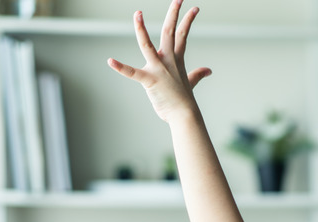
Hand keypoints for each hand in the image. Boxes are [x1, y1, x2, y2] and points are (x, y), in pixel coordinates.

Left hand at [107, 0, 210, 122]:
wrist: (184, 115)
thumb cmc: (183, 101)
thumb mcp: (190, 83)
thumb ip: (197, 74)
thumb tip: (208, 70)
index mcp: (176, 59)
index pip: (182, 35)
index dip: (188, 20)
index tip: (194, 8)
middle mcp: (168, 60)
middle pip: (170, 32)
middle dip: (173, 14)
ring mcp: (158, 69)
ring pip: (147, 45)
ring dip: (141, 29)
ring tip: (138, 13)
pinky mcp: (149, 80)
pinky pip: (133, 73)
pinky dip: (121, 67)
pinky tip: (110, 60)